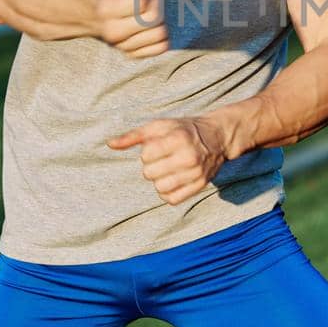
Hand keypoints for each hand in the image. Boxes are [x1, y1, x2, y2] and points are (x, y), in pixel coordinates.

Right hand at [92, 0, 167, 56]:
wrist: (94, 11)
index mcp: (106, 9)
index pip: (142, 3)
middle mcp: (112, 32)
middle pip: (154, 20)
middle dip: (154, 5)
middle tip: (144, 1)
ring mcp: (121, 46)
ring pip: (161, 35)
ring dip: (158, 21)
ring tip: (145, 13)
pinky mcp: (131, 54)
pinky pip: (161, 48)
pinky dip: (160, 36)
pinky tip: (147, 27)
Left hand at [107, 116, 230, 205]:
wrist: (217, 137)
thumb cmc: (183, 130)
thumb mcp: (159, 126)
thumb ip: (133, 136)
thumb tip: (110, 144)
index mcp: (178, 139)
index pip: (146, 155)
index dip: (147, 152)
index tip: (157, 147)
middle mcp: (189, 157)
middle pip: (150, 173)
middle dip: (151, 166)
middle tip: (163, 159)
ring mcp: (196, 174)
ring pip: (160, 188)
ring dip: (158, 180)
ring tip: (167, 170)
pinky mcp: (200, 186)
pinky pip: (172, 199)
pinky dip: (167, 192)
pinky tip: (172, 180)